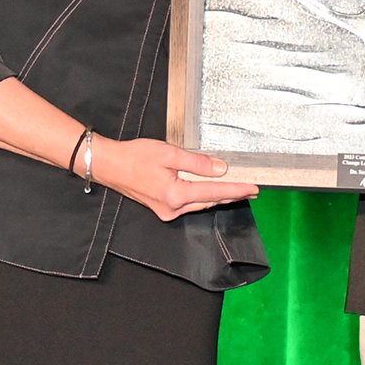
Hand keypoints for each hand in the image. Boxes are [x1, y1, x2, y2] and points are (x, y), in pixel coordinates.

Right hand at [92, 136, 260, 221]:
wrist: (110, 165)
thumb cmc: (135, 156)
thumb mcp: (170, 154)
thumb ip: (198, 163)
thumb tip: (221, 169)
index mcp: (175, 195)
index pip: (214, 192)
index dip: (237, 190)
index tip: (255, 188)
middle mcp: (172, 208)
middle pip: (209, 200)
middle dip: (232, 195)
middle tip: (253, 190)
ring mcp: (166, 211)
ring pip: (200, 203)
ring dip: (218, 196)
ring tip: (238, 190)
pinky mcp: (162, 209)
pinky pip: (189, 204)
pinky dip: (203, 196)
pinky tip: (211, 190)